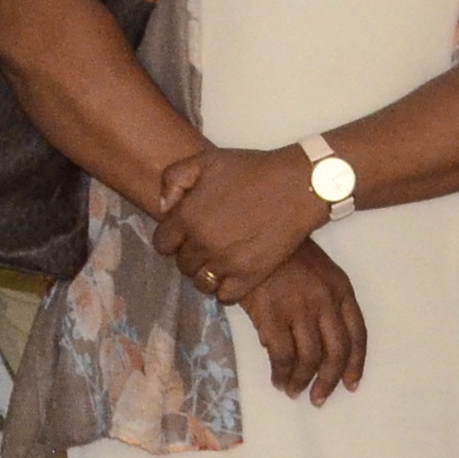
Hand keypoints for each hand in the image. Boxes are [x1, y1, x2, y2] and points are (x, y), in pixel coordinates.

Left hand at [151, 144, 330, 301]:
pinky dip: (225, 288)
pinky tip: (232, 274)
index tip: (184, 234)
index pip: (162, 243)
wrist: (296, 186)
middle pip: (182, 264)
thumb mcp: (206, 160)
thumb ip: (174, 179)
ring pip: (200, 283)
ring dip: (205, 273)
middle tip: (206, 243)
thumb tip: (163, 208)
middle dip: (189, 254)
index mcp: (188, 216)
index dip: (171, 238)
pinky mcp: (249, 276)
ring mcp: (225, 263)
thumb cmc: (252, 170)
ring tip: (218, 260)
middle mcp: (203, 243)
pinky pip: (224, 296)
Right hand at [236, 244, 368, 402]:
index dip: (356, 364)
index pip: (357, 334)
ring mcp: (299, 308)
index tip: (351, 384)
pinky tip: (277, 379)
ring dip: (303, 381)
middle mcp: (326, 301)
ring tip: (293, 391)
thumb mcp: (317, 271)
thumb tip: (311, 343)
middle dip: (329, 381)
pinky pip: (282, 355)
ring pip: (310, 359)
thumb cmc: (283, 251)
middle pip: (336, 352)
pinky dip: (281, 373)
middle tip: (320, 398)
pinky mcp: (272, 314)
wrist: (252, 230)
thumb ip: (323, 304)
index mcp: (341, 289)